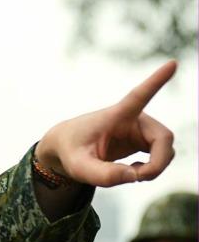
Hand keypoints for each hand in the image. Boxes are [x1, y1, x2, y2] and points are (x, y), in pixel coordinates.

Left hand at [36, 61, 175, 186]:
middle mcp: (134, 118)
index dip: (156, 82)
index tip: (172, 63)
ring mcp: (141, 129)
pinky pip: (161, 155)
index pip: (138, 96)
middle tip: (139, 178)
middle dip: (158, 162)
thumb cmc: (71, 151)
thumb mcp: (78, 167)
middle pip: (164, 138)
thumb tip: (135, 176)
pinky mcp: (143, 140)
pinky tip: (134, 173)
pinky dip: (152, 169)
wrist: (68, 147)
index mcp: (117, 115)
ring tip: (131, 176)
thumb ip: (102, 174)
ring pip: (166, 148)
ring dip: (155, 168)